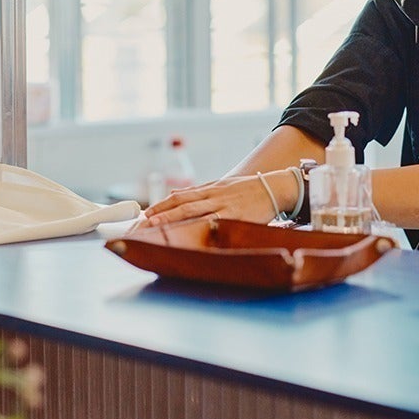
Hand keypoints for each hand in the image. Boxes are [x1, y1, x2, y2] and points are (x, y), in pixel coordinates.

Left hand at [134, 173, 285, 229]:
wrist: (275, 187)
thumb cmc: (250, 189)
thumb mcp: (223, 186)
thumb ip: (201, 192)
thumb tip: (176, 194)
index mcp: (210, 189)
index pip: (180, 197)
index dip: (162, 204)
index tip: (146, 212)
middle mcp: (213, 196)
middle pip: (182, 204)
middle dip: (161, 212)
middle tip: (144, 220)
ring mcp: (224, 206)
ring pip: (193, 212)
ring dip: (173, 218)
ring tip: (156, 224)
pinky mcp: (236, 216)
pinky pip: (215, 222)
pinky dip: (201, 226)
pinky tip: (189, 232)